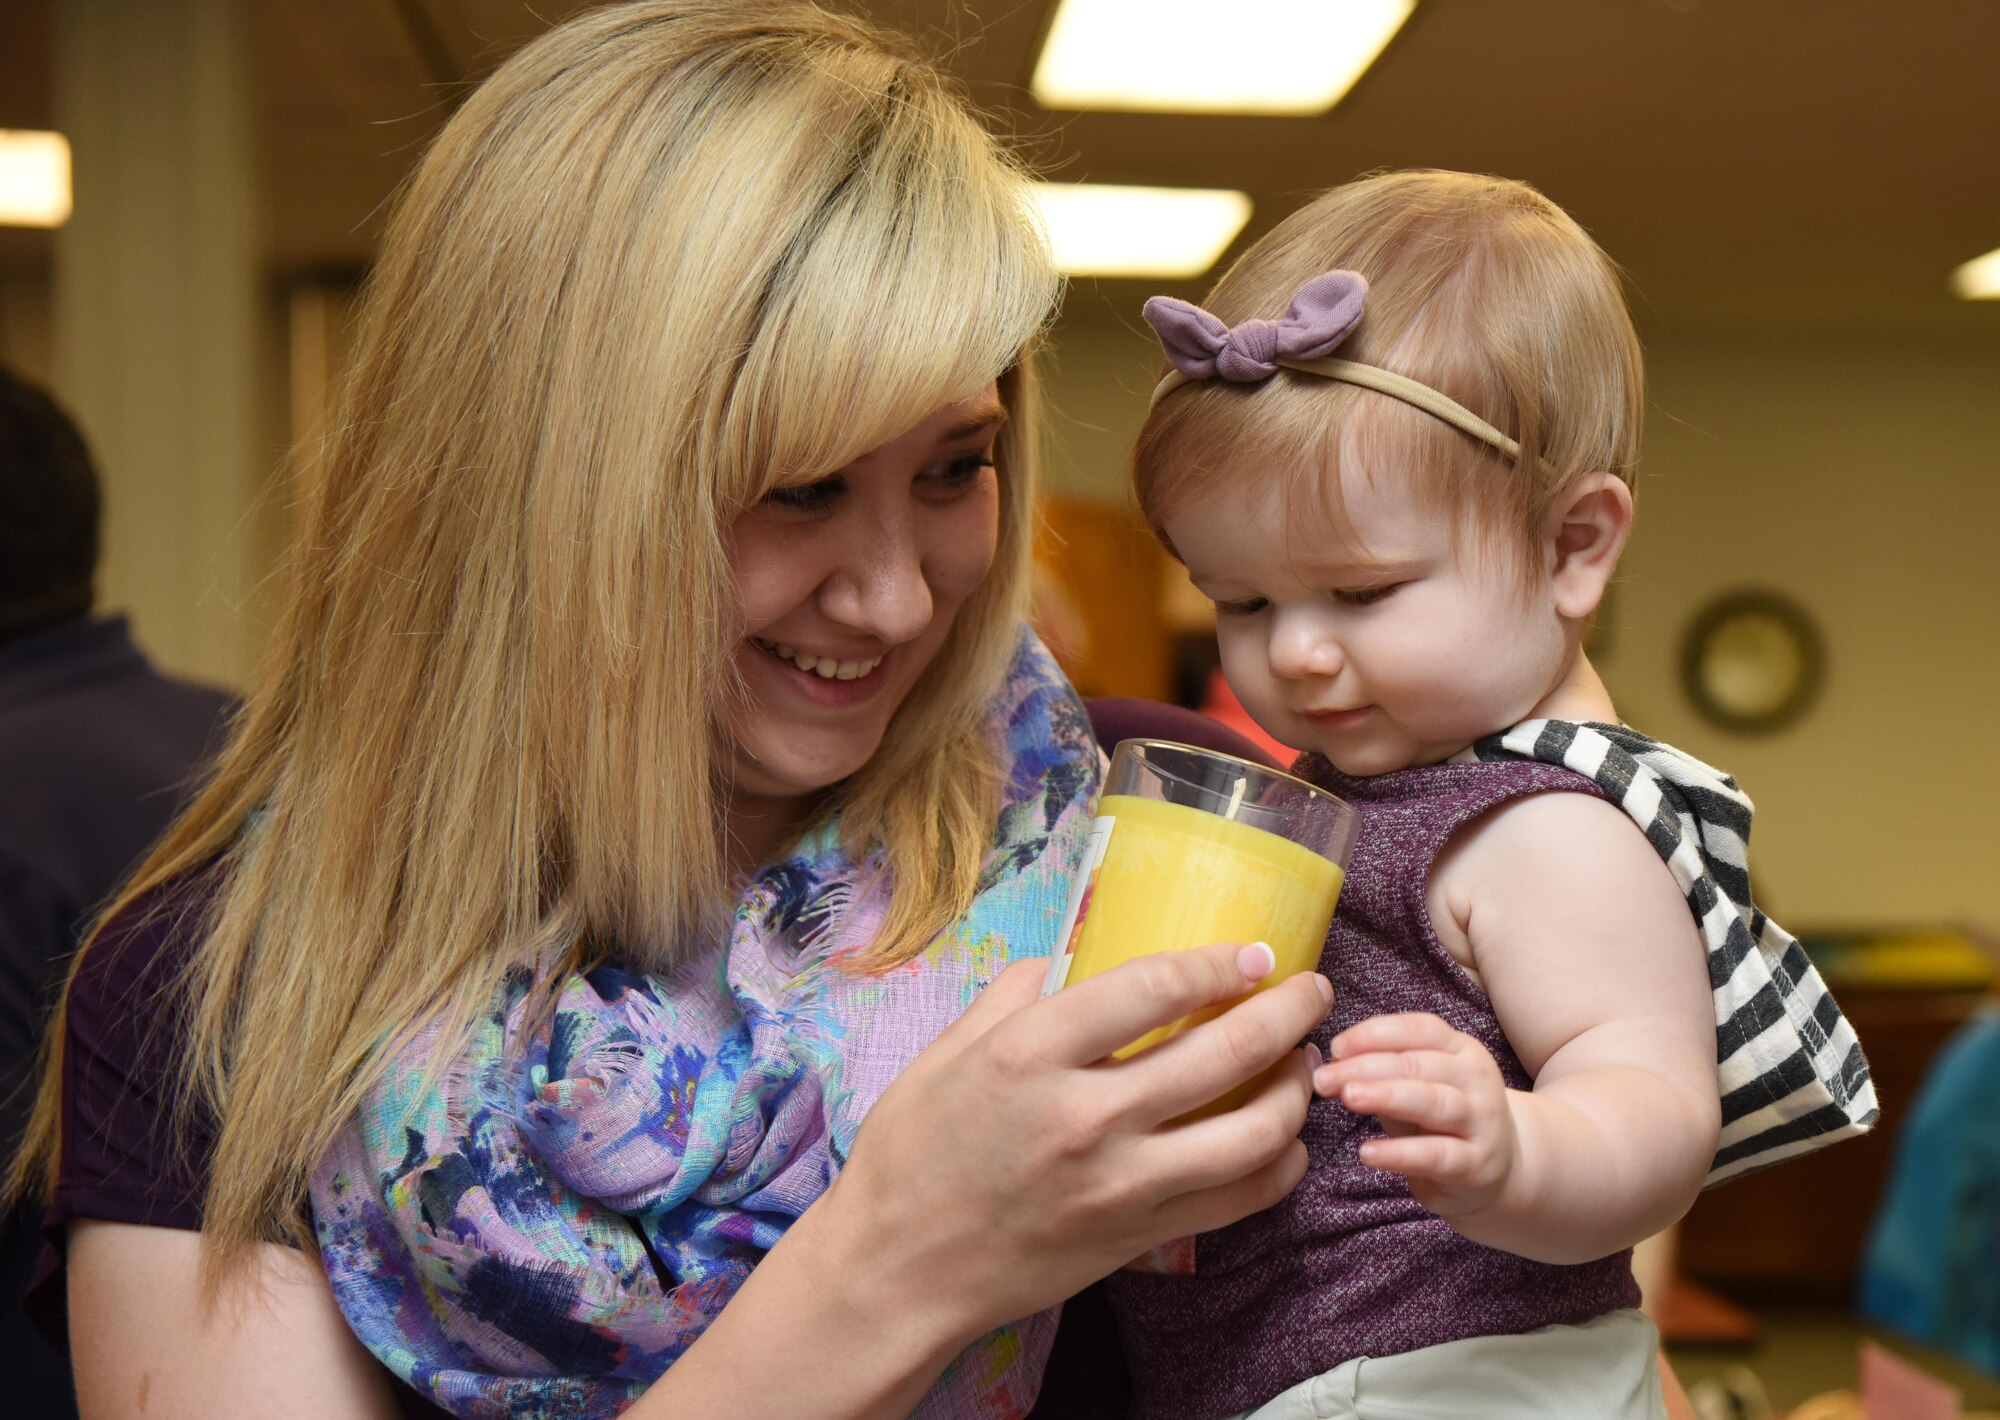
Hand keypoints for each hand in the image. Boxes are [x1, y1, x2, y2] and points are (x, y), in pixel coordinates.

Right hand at [822, 942, 1330, 1348]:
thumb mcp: (942, 1054)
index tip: (1254, 953)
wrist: (896, 1269)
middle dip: (1287, 1013)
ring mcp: (1118, 1184)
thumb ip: (1009, 995)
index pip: (1153, 987)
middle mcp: (1084, 1116)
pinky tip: (1282, 1140)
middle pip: (1224, 1052)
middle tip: (1311, 991)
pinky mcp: (1136, 1237)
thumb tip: (1064, 957)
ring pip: (1250, 1132)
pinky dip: (1278, 1165)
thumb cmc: (911, 1156)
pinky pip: (1238, 1201)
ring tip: (1304, 1063)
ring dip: (1295, 1090)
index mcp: (1030, 1054)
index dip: (1217, 964)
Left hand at [1313, 1011, 1517, 1218]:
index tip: (1335, 1047)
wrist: (1503, 1170)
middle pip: (1418, 1063)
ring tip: (1348, 1098)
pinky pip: (1435, 1154)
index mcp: (1460, 1049)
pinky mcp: (1477, 1164)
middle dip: (1366, 1067)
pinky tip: (1367, 1152)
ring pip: (1432, 1101)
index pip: (1418, 1029)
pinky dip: (1399, 1153)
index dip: (1374, 1034)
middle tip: (1324, 1078)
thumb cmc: (1442, 1120)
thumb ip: (1379, 1072)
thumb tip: (1324, 1062)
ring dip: (1386, 1096)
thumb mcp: (1416, 1086)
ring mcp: (1481, 1121)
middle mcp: (1476, 1078)